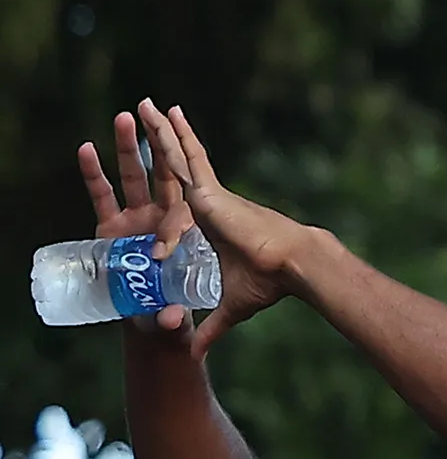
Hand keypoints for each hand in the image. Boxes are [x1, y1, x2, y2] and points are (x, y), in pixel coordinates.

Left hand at [142, 105, 309, 336]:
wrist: (292, 266)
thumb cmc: (269, 283)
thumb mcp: (231, 306)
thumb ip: (211, 327)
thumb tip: (194, 355)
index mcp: (212, 221)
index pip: (186, 194)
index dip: (175, 176)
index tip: (164, 162)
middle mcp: (209, 201)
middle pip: (179, 166)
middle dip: (162, 141)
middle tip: (146, 114)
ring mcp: (209, 193)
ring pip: (178, 155)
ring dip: (160, 130)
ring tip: (144, 103)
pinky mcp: (209, 191)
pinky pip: (185, 158)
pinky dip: (172, 136)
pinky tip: (162, 113)